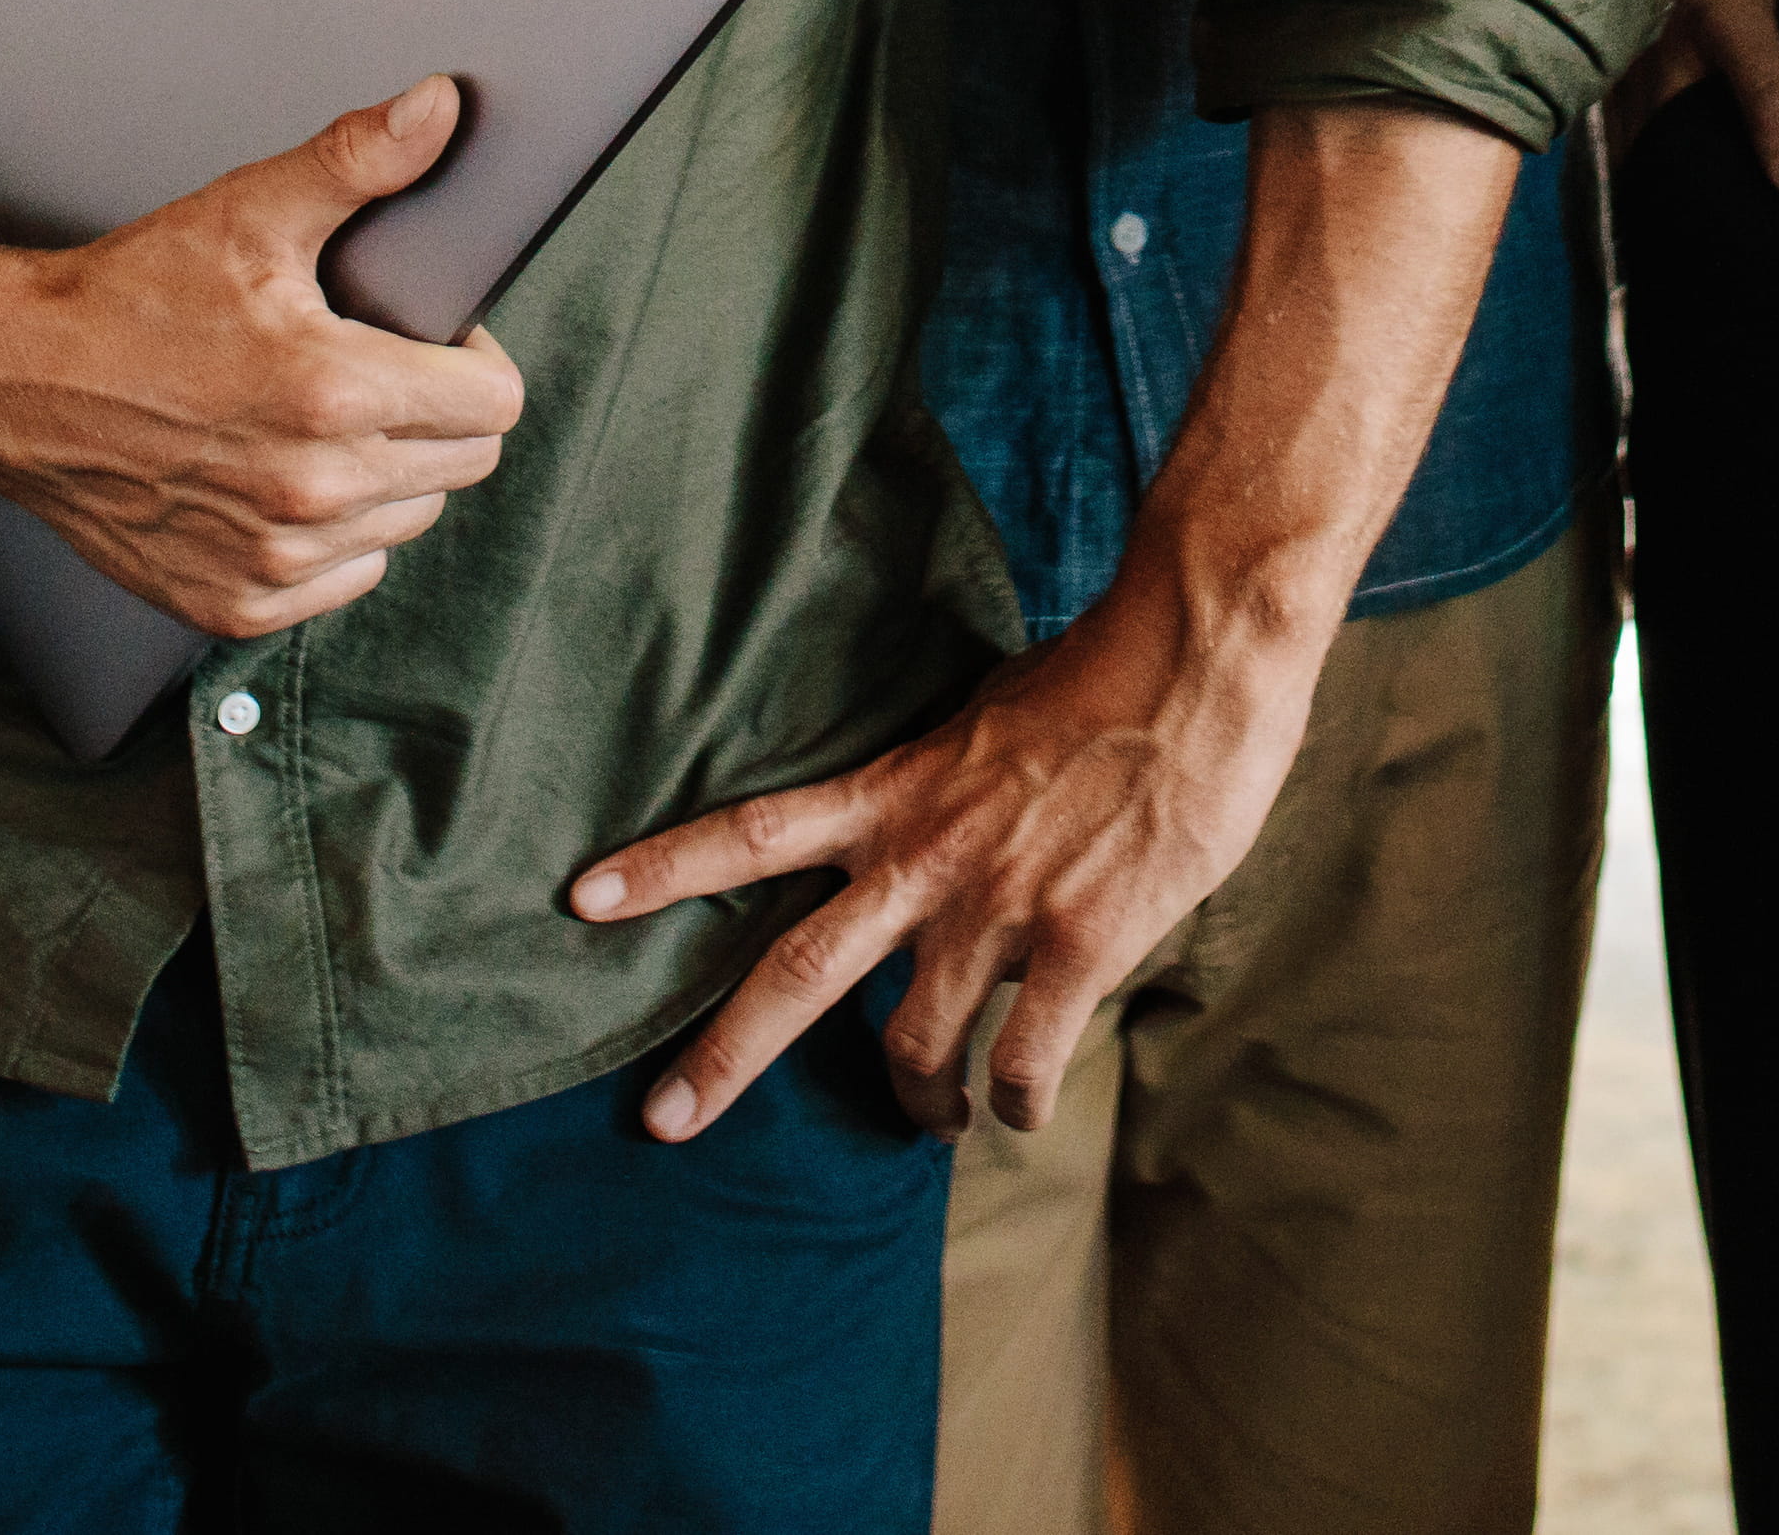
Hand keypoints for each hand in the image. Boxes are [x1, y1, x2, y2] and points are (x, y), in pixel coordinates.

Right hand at [0, 80, 531, 639]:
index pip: (494, 406)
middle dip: (436, 413)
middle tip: (369, 370)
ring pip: (405, 521)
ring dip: (385, 475)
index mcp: (334, 393)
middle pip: (464, 466)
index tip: (427, 340)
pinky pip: (343, 578)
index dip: (473, 361)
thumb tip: (439, 107)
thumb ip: (358, 161)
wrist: (15, 382)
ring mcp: (274, 557)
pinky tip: (279, 479)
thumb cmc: (128, 297)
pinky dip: (330, 538)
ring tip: (317, 422)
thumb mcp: (248, 212)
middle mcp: (313, 490)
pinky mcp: (235, 602)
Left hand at [565, 566, 1317, 1141]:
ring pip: (918, 1046)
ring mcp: (999, 910)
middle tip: (661, 1121)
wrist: (1196, 658)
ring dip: (917, 1102)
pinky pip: (1025, 1062)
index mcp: (896, 795)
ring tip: (933, 1121)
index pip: (753, 833)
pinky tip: (1021, 1109)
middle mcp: (927, 861)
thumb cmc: (1106, 676)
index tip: (583, 899)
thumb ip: (948, 782)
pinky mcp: (1079, 946)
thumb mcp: (987, 718)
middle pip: (799, 975)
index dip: (665, 868)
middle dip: (722, 1057)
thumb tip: (943, 812)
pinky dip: (1014, 1103)